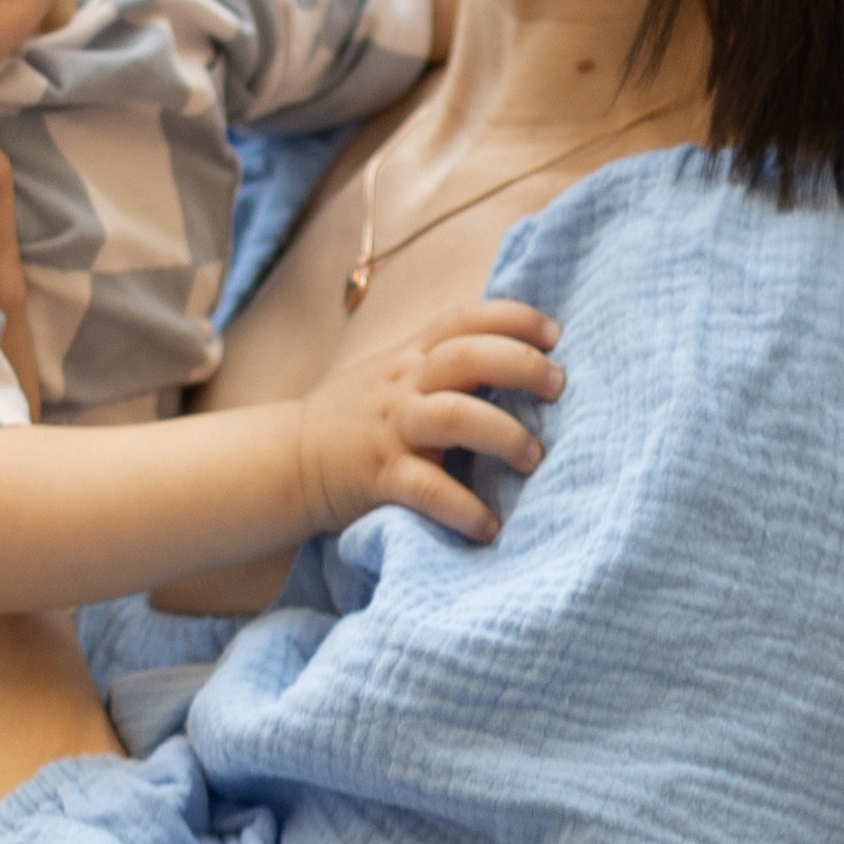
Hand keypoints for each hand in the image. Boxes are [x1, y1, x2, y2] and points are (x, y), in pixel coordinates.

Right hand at [293, 295, 560, 544]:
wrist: (286, 462)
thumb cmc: (355, 421)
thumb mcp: (393, 376)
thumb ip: (440, 363)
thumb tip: (513, 358)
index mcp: (410, 357)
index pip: (466, 318)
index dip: (514, 318)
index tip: (554, 334)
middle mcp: (403, 386)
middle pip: (468, 356)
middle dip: (522, 366)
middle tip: (557, 388)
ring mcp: (391, 430)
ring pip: (455, 415)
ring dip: (504, 434)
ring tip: (532, 458)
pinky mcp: (379, 477)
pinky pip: (427, 488)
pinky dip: (464, 508)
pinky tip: (488, 526)